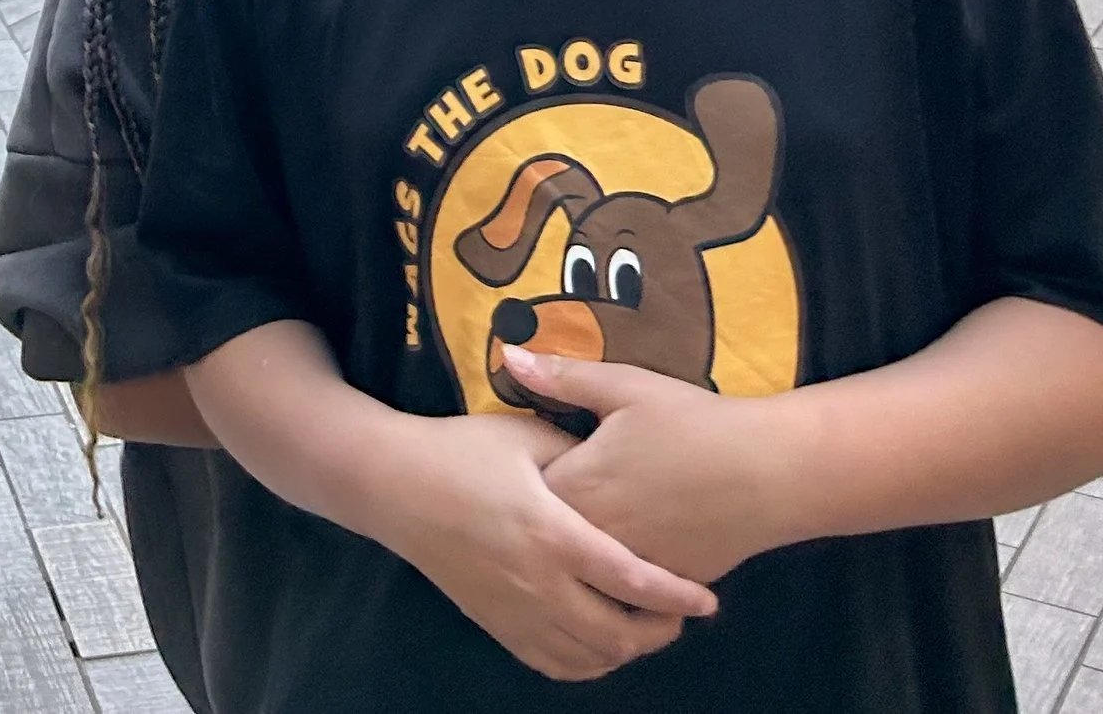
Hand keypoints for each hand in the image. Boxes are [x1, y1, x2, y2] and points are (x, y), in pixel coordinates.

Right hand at [375, 406, 717, 682]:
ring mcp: (515, 611)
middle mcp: (537, 583)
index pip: (629, 578)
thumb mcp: (523, 438)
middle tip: (681, 613)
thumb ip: (576, 451)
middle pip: (617, 633)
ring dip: (627, 649)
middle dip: (659, 630)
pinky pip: (554, 664)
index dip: (675, 594)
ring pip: (589, 657)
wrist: (394, 485)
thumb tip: (619, 458)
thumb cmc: (461, 451)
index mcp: (550, 532)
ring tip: (646, 626)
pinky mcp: (496, 624)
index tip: (707, 598)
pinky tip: (600, 642)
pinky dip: (588, 663)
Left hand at [515, 350, 786, 588]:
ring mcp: (632, 570)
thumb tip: (507, 354)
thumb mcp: (625, 385)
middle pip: (549, 538)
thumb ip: (563, 376)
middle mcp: (598, 537)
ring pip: (585, 571)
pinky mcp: (664, 587)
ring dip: (578, 553)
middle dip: (544, 520)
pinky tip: (618, 553)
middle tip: (542, 498)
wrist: (769, 472)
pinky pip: (625, 590)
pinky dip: (617, 575)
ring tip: (576, 529)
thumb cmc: (693, 421)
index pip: (523, 496)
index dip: (519, 481)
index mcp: (580, 486)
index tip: (521, 466)